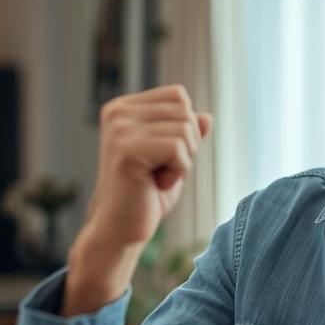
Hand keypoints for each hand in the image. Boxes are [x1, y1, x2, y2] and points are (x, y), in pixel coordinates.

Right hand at [65, 85, 212, 314]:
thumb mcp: (173, 157)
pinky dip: (177, 172)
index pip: (178, 96)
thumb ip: (187, 133)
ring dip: (182, 160)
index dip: (185, 128)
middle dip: (187, 145)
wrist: (121, 228)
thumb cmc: (146, 193)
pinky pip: (178, 149)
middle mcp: (117, 112)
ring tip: (156, 177)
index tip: (162, 155)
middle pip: (185, 111)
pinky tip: (154, 184)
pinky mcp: (127, 150)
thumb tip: (207, 117)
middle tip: (160, 169)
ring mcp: (119, 129)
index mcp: (123, 107)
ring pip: (185, 129)